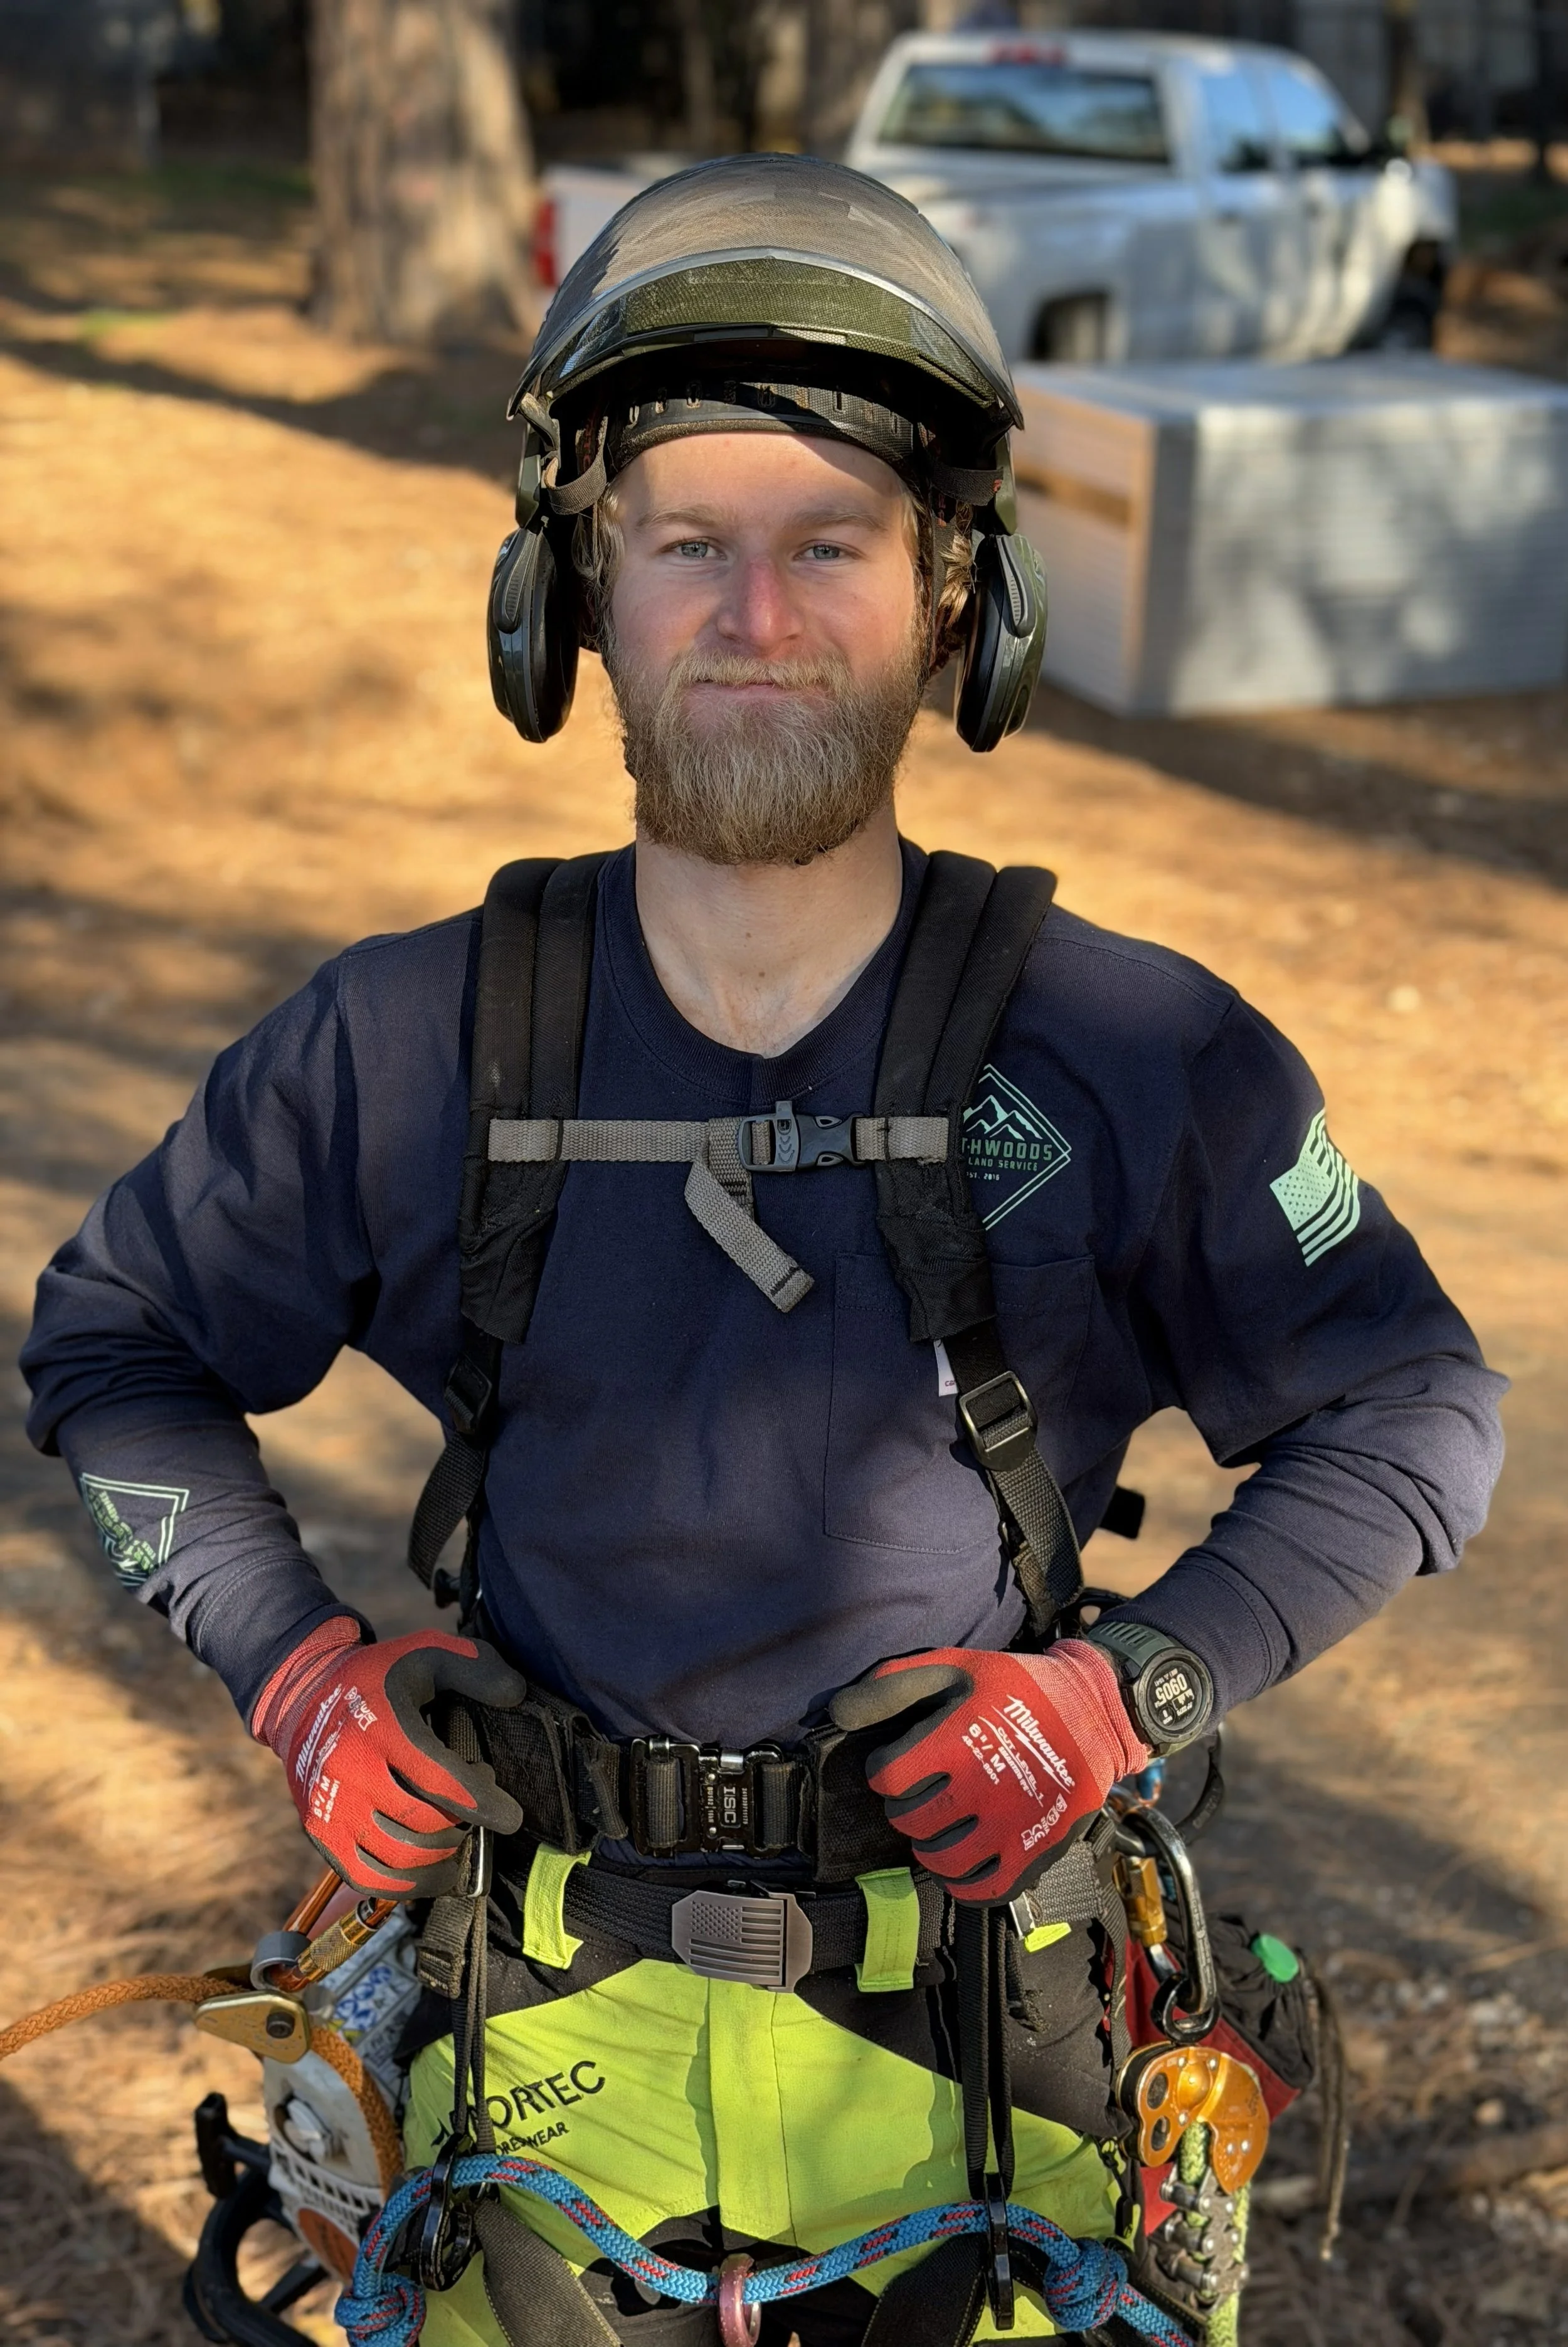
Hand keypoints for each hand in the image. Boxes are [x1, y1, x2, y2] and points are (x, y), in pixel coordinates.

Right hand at [253, 1618, 526, 1896]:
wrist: (303, 1695)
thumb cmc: (379, 1676)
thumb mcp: (428, 1652)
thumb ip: (476, 1668)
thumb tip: (518, 1694)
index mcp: (381, 1725)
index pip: (439, 1779)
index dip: (481, 1804)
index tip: (512, 1818)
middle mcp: (349, 1769)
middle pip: (422, 1824)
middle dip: (463, 1826)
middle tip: (477, 1812)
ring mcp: (330, 1806)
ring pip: (398, 1858)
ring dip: (440, 1857)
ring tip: (457, 1836)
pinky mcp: (319, 1832)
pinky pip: (368, 1878)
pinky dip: (407, 1886)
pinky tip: (433, 1872)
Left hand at [829, 1641, 1146, 1902]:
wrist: (1095, 1710)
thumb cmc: (1015, 1687)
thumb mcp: (954, 1667)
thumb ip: (891, 1686)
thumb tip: (836, 1713)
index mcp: (961, 1738)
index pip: (888, 1776)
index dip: (885, 1768)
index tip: (900, 1761)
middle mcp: (985, 1787)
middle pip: (909, 1820)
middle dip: (905, 1805)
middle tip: (923, 1790)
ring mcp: (1013, 1825)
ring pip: (940, 1860)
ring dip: (928, 1843)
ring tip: (940, 1821)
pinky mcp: (1037, 1853)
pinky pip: (983, 1891)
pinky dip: (962, 1882)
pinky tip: (962, 1857)